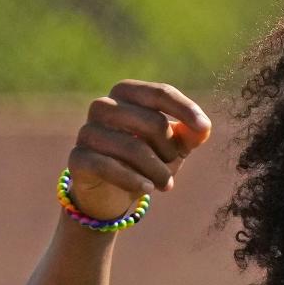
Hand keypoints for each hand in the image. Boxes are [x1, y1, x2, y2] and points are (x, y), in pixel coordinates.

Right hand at [66, 79, 211, 220]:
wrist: (112, 191)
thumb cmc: (146, 159)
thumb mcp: (172, 146)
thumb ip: (189, 134)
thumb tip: (203, 128)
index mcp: (127, 93)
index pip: (160, 93)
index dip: (185, 109)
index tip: (204, 127)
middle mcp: (103, 106)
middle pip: (151, 122)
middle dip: (171, 149)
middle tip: (174, 166)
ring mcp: (88, 132)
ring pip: (133, 148)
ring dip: (158, 171)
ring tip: (166, 185)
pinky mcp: (79, 159)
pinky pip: (107, 166)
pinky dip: (132, 179)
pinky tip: (148, 188)